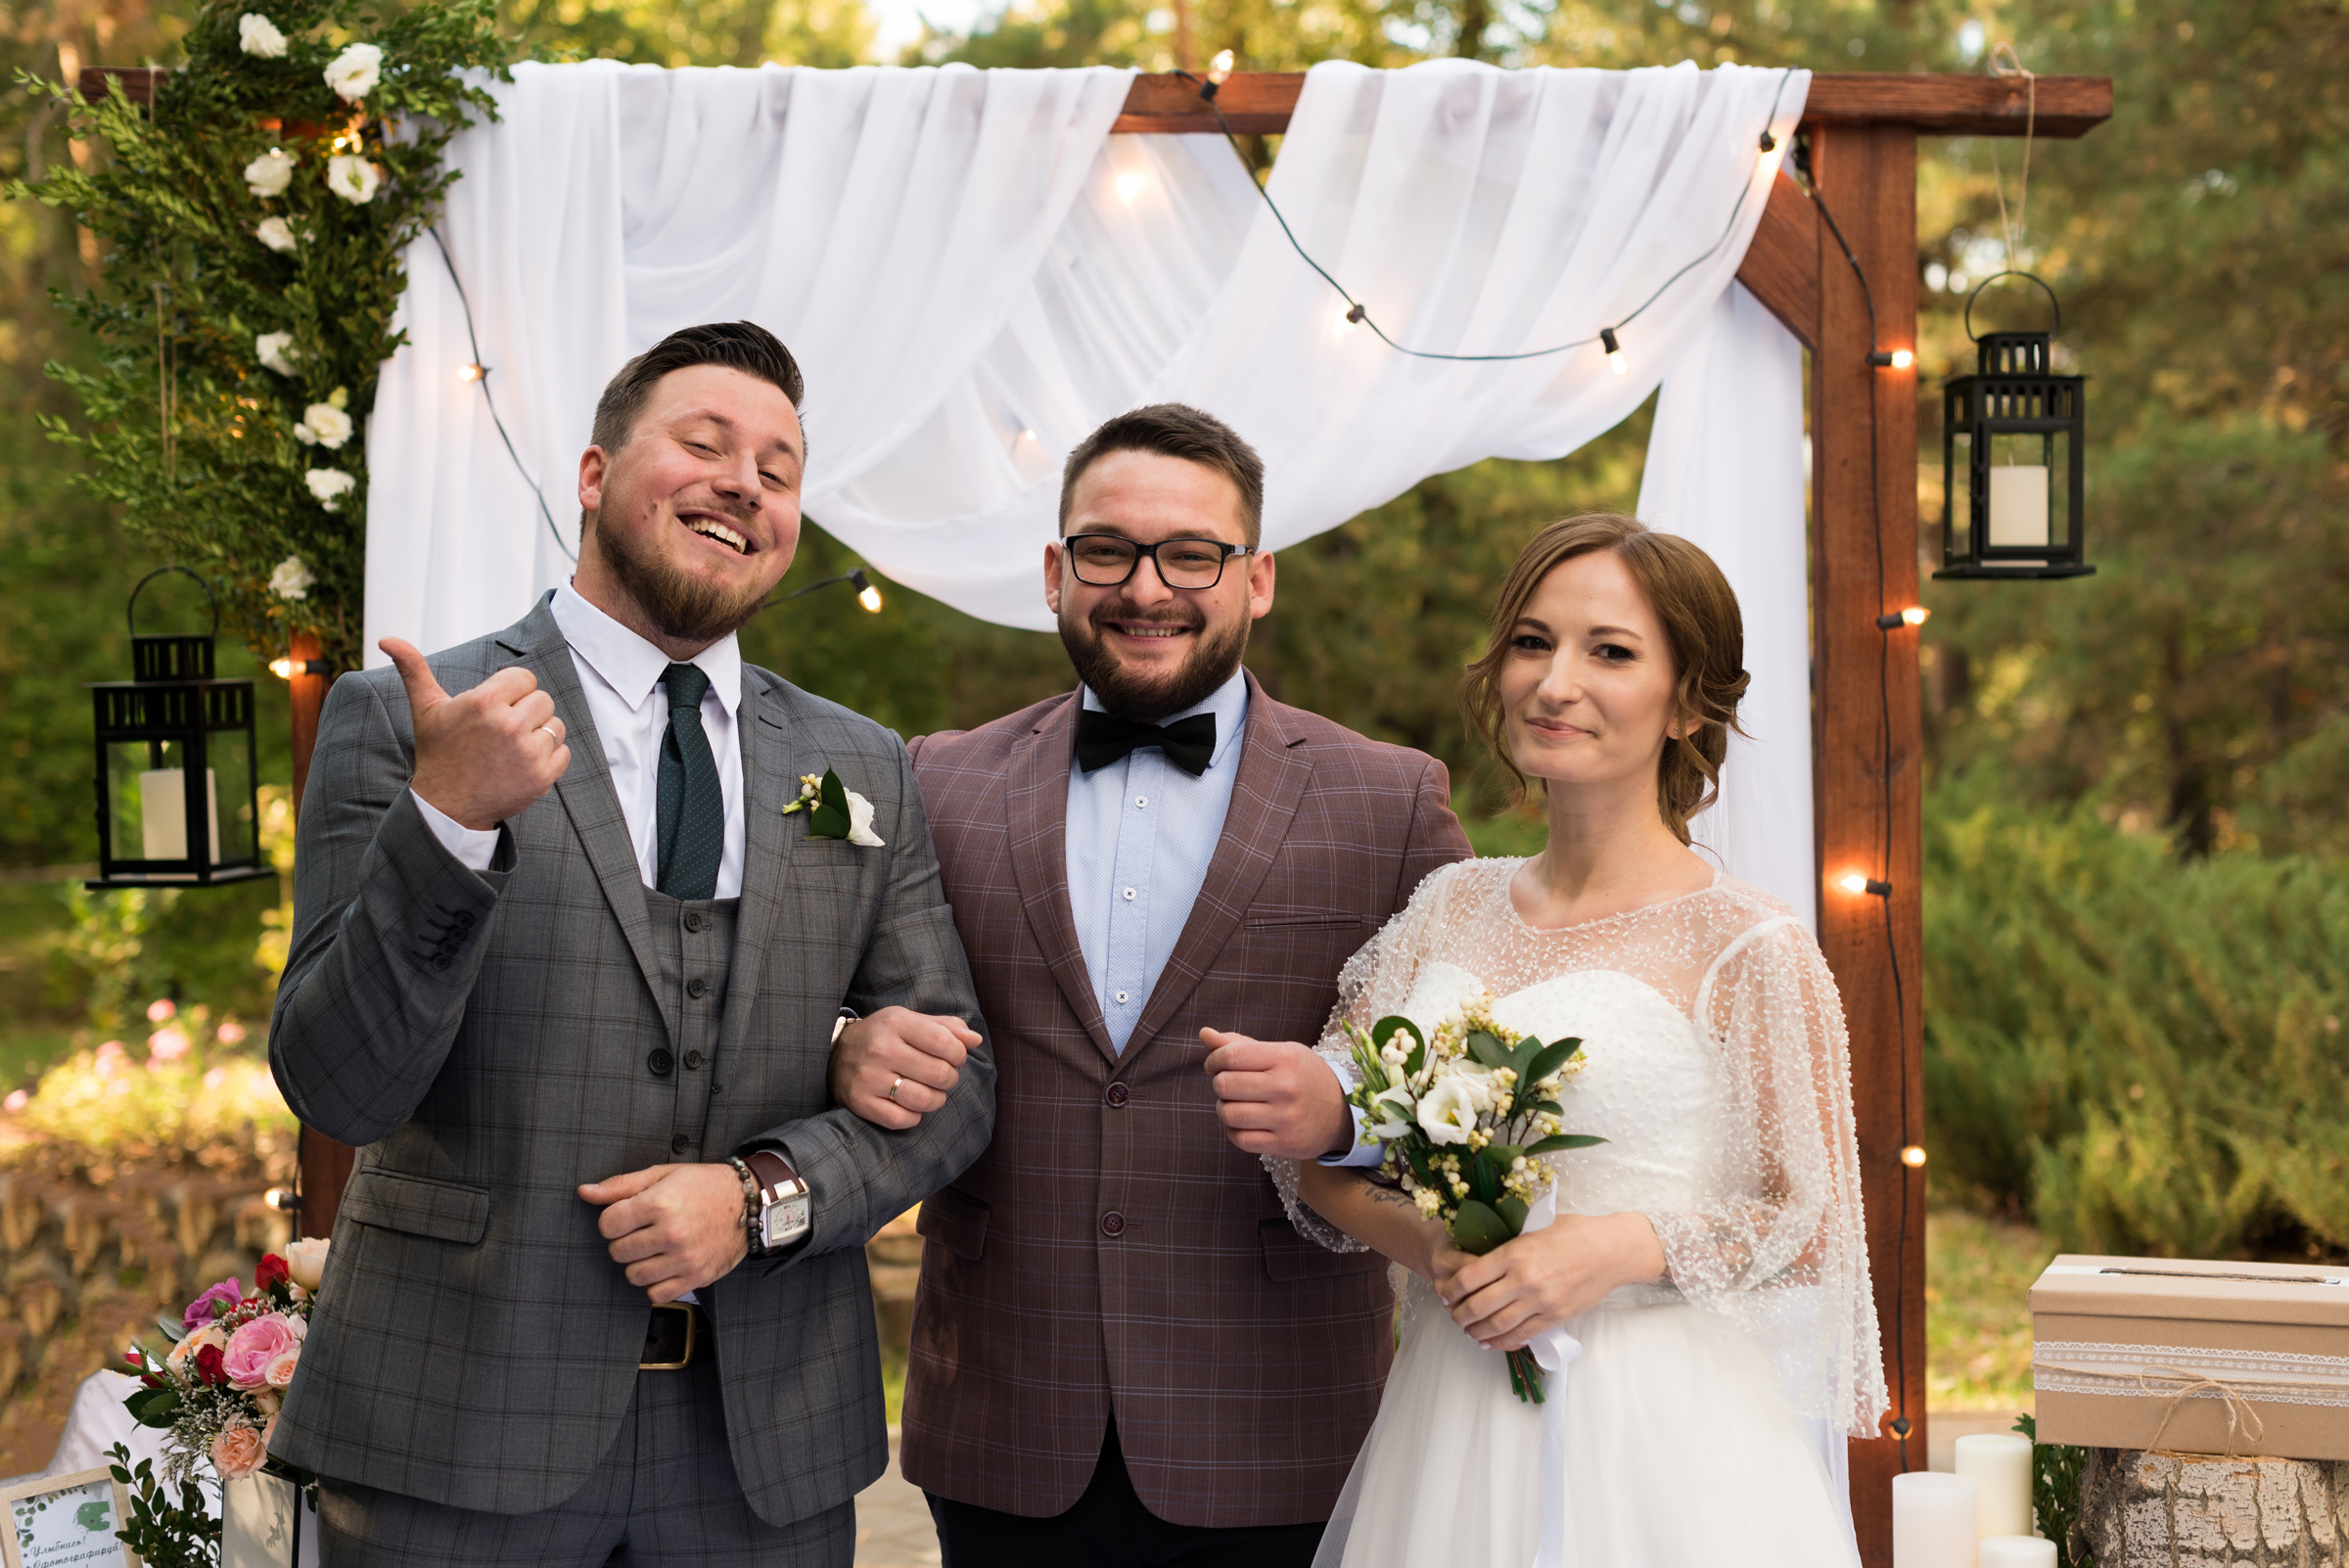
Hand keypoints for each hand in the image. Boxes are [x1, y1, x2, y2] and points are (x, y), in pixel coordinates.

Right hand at [383, 636, 568, 831]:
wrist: (446, 806)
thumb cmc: (438, 752)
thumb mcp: (426, 709)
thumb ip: (413, 669)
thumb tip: (387, 639)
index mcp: (484, 702)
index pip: (524, 678)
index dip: (511, 691)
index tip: (495, 707)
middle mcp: (509, 725)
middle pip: (543, 699)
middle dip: (526, 711)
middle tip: (502, 730)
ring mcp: (528, 752)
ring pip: (556, 725)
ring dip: (539, 734)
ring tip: (512, 747)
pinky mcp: (542, 776)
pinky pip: (564, 751)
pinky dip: (549, 758)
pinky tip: (522, 763)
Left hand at [579, 1163, 747, 1302]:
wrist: (749, 1203)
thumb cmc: (705, 1186)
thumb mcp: (663, 1174)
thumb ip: (621, 1185)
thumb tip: (585, 1192)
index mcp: (661, 1203)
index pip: (608, 1224)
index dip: (613, 1220)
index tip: (627, 1216)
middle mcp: (672, 1233)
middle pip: (618, 1252)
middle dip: (624, 1241)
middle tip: (643, 1231)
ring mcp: (685, 1258)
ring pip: (634, 1276)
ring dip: (638, 1263)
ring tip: (654, 1248)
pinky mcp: (696, 1277)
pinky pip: (656, 1294)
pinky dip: (655, 1283)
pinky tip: (665, 1265)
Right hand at [830, 1007, 981, 1130]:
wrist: (835, 1054)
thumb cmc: (883, 1036)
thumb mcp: (910, 1021)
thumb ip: (946, 1027)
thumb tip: (975, 1040)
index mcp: (896, 1023)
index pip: (944, 1042)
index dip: (959, 1055)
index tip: (955, 1057)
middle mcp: (881, 1049)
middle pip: (939, 1074)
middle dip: (950, 1078)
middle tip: (942, 1076)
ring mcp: (869, 1077)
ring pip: (923, 1100)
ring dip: (936, 1100)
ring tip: (931, 1093)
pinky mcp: (860, 1102)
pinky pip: (902, 1120)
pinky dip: (913, 1116)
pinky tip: (910, 1105)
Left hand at [1201, 1030, 1351, 1159]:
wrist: (1342, 1112)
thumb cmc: (1304, 1076)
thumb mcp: (1281, 1052)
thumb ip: (1240, 1044)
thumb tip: (1204, 1033)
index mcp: (1286, 1058)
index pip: (1231, 1055)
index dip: (1214, 1060)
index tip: (1215, 1065)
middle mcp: (1286, 1087)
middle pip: (1225, 1085)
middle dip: (1219, 1084)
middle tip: (1229, 1085)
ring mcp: (1286, 1118)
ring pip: (1229, 1114)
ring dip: (1224, 1109)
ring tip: (1236, 1104)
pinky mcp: (1285, 1143)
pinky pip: (1240, 1139)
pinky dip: (1234, 1131)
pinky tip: (1245, 1123)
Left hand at [1436, 1212, 1665, 1351]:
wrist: (1611, 1250)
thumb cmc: (1574, 1232)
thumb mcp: (1535, 1227)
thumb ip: (1509, 1245)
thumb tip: (1483, 1255)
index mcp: (1514, 1253)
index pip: (1469, 1277)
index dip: (1452, 1290)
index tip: (1445, 1293)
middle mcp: (1524, 1280)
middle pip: (1478, 1306)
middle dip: (1459, 1315)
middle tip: (1452, 1315)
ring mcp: (1540, 1302)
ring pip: (1497, 1325)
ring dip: (1476, 1331)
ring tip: (1467, 1331)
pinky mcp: (1555, 1317)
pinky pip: (1522, 1335)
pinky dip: (1501, 1342)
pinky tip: (1490, 1342)